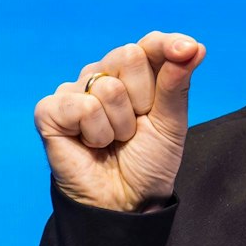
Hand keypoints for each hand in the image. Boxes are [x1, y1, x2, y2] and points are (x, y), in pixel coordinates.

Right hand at [35, 31, 205, 211]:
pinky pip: (82, 106)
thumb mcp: (172, 123)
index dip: (169, 45)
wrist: (126, 201)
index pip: (150, 43)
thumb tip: (195, 46)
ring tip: (114, 140)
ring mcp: (75, 91)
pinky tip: (90, 144)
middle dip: (144, 98)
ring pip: (108, 86)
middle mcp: (102, 75)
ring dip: (121, 124)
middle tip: (136, 127)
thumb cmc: (148, 162)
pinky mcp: (50, 111)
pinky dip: (95, 133)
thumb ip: (177, 83)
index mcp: (135, 74)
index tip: (188, 49)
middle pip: (129, 55)